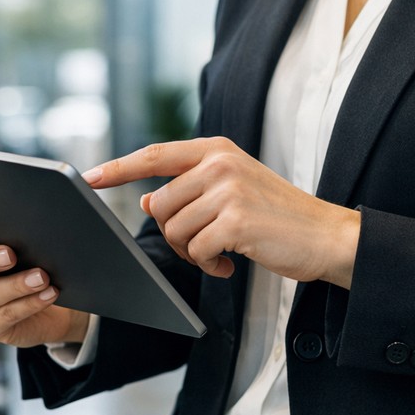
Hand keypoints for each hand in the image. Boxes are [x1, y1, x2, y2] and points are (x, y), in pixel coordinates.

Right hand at [0, 217, 90, 347]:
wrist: (48, 293)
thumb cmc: (30, 252)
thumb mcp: (25, 229)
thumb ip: (32, 207)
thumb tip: (69, 183)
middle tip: (10, 253)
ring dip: (15, 285)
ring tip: (41, 276)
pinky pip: (4, 318)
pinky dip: (28, 304)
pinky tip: (48, 293)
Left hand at [83, 137, 359, 287]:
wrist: (326, 236)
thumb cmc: (278, 218)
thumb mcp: (233, 192)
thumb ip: (191, 190)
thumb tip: (149, 199)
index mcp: (217, 149)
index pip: (155, 154)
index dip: (118, 168)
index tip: (89, 178)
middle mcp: (220, 163)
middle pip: (162, 205)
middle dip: (174, 234)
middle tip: (203, 247)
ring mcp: (228, 189)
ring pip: (175, 229)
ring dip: (192, 252)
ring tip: (221, 254)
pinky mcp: (235, 219)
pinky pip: (195, 250)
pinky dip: (208, 265)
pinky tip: (230, 264)